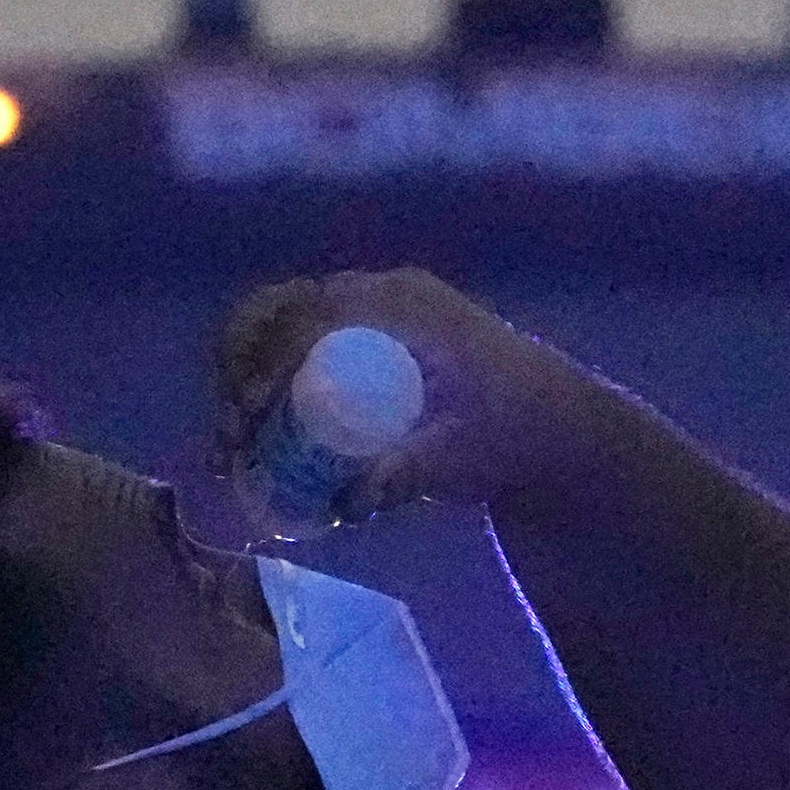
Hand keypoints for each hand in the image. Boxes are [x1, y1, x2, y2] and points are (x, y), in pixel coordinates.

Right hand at [208, 268, 650, 533]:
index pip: (319, 315)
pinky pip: (295, 339)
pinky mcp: (360, 334)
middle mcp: (380, 293)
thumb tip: (348, 496)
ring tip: (236, 436)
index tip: (250, 414)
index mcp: (408, 305)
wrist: (557, 425)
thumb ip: (410, 473)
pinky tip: (257, 424)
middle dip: (240, 363)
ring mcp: (367, 309)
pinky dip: (266, 374)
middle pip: (281, 306)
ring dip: (244, 369)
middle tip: (232, 432)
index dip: (273, 359)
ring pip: (278, 318)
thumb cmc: (517, 434)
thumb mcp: (466, 457)